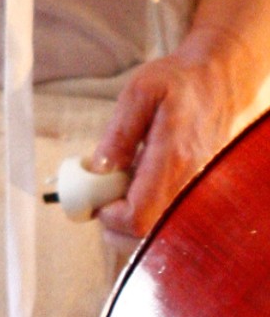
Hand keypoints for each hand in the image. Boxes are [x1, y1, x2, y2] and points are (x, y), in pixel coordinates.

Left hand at [87, 30, 254, 240]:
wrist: (221, 80)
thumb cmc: (179, 82)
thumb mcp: (140, 92)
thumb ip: (118, 133)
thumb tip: (100, 169)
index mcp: (173, 160)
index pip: (137, 218)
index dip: (109, 215)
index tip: (95, 194)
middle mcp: (189, 183)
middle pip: (145, 236)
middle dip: (114, 222)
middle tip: (102, 191)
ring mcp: (196, 190)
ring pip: (156, 231)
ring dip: (128, 216)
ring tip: (122, 181)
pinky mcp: (196, 191)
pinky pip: (167, 216)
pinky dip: (145, 208)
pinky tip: (139, 181)